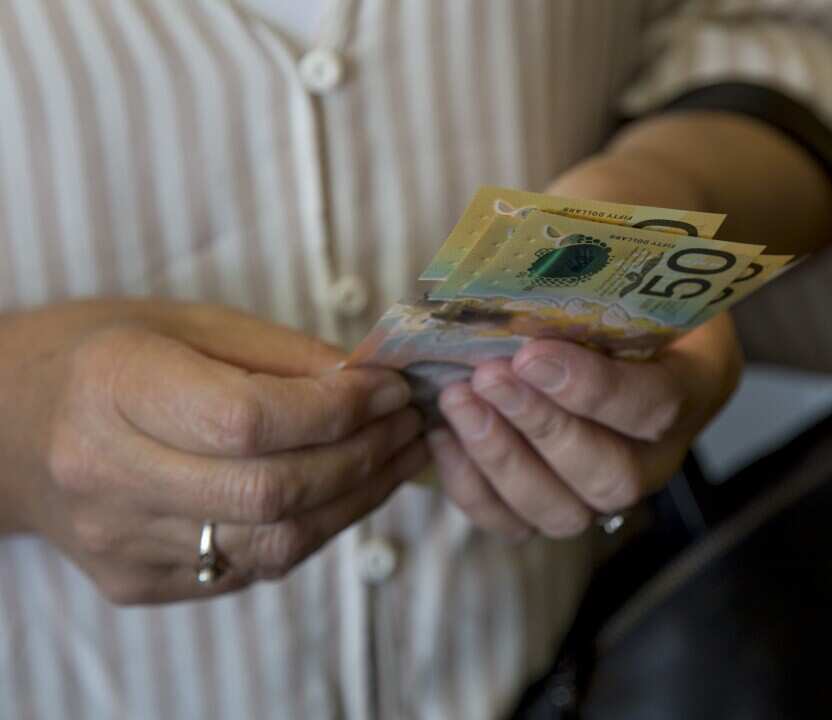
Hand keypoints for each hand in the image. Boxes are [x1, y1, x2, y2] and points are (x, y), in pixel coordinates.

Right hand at [0, 301, 425, 603]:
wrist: (11, 424)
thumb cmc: (113, 354)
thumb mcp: (193, 323)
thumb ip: (286, 357)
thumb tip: (377, 386)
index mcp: (113, 385)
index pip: (248, 420)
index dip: (337, 411)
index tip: (390, 389)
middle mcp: (105, 472)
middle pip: (270, 493)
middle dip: (363, 459)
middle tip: (409, 426)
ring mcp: (116, 540)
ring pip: (271, 545)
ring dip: (353, 501)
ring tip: (396, 458)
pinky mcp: (133, 583)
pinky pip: (249, 569)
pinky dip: (310, 531)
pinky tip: (343, 491)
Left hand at [427, 151, 745, 538]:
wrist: (614, 273)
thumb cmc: (612, 253)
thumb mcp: (615, 245)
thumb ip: (580, 268)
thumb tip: (499, 282)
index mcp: (698, 379)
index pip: (656, 407)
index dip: (593, 390)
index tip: (530, 354)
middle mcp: (662, 448)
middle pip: (613, 478)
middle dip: (541, 429)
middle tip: (485, 376)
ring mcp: (609, 483)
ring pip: (563, 513)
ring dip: (500, 460)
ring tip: (456, 400)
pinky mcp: (555, 499)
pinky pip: (516, 523)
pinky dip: (474, 488)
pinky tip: (443, 434)